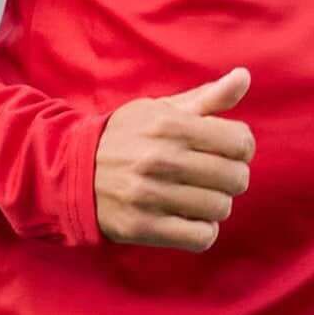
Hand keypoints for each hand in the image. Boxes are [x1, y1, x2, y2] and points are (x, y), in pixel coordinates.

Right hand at [96, 68, 254, 251]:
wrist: (69, 170)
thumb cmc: (124, 137)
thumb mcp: (160, 110)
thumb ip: (206, 97)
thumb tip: (244, 77)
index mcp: (169, 125)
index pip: (240, 142)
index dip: (242, 148)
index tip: (227, 151)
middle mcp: (160, 159)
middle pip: (235, 178)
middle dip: (232, 178)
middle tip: (214, 177)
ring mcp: (150, 195)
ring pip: (220, 208)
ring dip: (216, 205)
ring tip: (198, 196)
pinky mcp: (142, 227)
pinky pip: (201, 237)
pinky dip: (202, 230)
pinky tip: (189, 218)